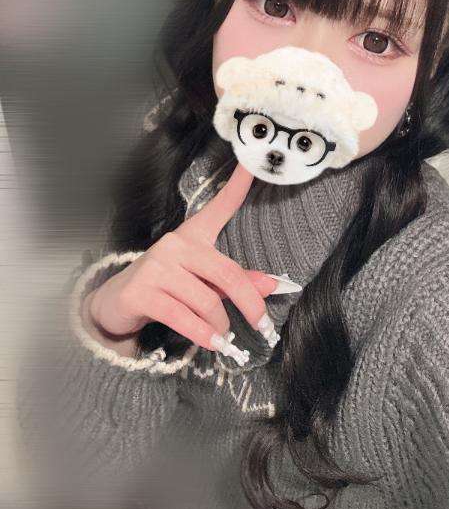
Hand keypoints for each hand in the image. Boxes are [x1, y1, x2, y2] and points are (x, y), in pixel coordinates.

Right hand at [86, 162, 278, 364]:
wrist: (117, 303)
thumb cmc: (167, 287)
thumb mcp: (203, 281)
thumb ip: (237, 282)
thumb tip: (271, 285)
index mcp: (193, 236)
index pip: (219, 207)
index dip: (236, 185)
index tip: (251, 165)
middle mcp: (175, 245)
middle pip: (226, 273)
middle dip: (249, 303)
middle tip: (262, 325)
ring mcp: (157, 267)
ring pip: (206, 301)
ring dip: (221, 325)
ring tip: (224, 338)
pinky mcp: (141, 291)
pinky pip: (181, 316)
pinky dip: (202, 334)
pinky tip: (212, 343)